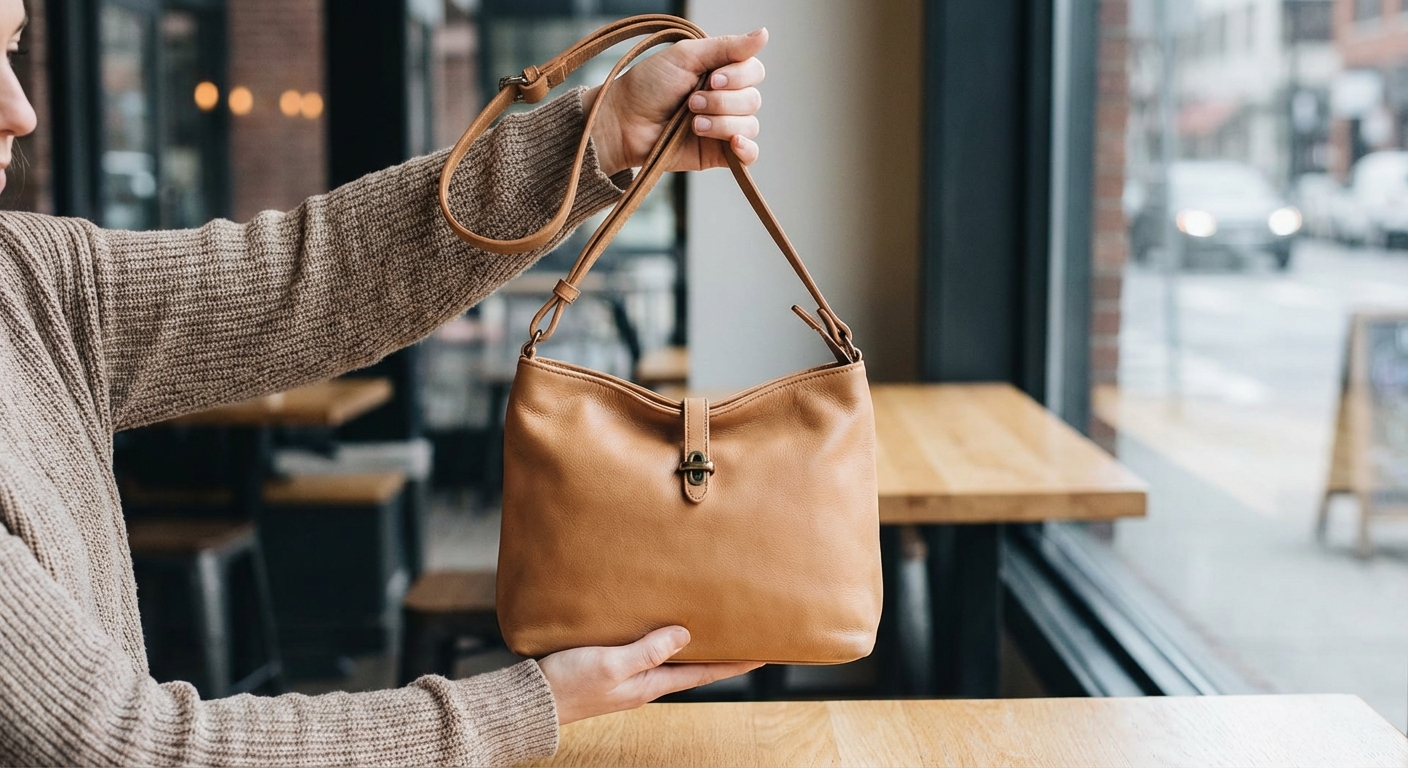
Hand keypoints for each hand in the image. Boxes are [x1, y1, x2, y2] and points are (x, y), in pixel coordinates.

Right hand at [537, 626, 761, 725]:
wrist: (532, 700)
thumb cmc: (568, 684)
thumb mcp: (610, 664)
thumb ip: (648, 650)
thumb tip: (686, 634)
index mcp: (651, 684)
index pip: (705, 673)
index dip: (736, 663)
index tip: (765, 652)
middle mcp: (646, 682)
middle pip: (694, 665)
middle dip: (720, 650)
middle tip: (745, 632)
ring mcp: (630, 676)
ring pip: (672, 657)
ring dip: (694, 643)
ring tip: (713, 623)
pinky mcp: (613, 667)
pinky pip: (648, 651)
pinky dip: (663, 638)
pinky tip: (661, 623)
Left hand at [586, 28, 768, 175]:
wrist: (624, 122)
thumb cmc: (648, 85)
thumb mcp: (687, 56)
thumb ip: (727, 47)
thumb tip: (765, 34)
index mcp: (721, 73)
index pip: (754, 71)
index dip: (739, 76)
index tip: (713, 78)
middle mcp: (726, 99)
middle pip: (753, 100)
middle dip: (722, 101)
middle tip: (692, 102)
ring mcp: (723, 128)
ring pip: (749, 125)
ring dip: (721, 123)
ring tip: (693, 123)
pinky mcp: (718, 154)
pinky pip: (749, 155)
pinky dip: (746, 149)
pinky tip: (733, 143)